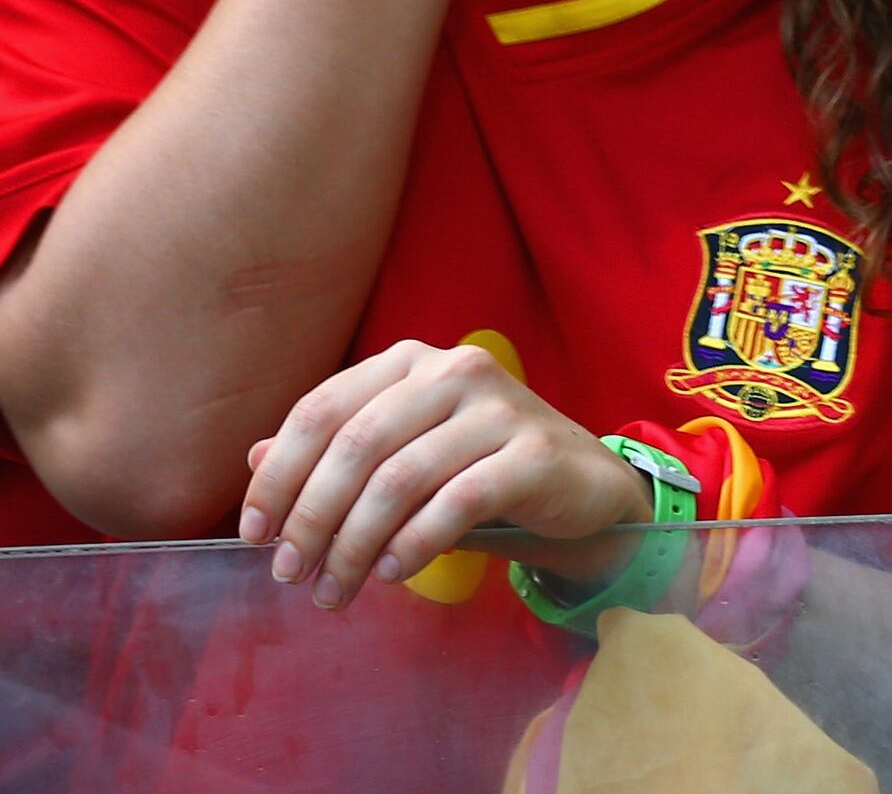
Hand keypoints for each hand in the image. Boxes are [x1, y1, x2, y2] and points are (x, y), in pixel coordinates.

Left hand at [240, 342, 651, 611]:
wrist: (579, 486)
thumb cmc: (475, 469)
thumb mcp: (400, 454)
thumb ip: (335, 451)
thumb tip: (253, 458)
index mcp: (410, 361)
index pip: (322, 409)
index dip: (278, 475)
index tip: (254, 535)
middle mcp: (455, 370)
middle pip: (356, 445)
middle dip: (311, 518)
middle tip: (290, 575)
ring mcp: (501, 408)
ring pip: (400, 478)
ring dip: (355, 545)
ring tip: (335, 589)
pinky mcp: (535, 453)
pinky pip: (455, 503)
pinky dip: (413, 545)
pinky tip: (393, 573)